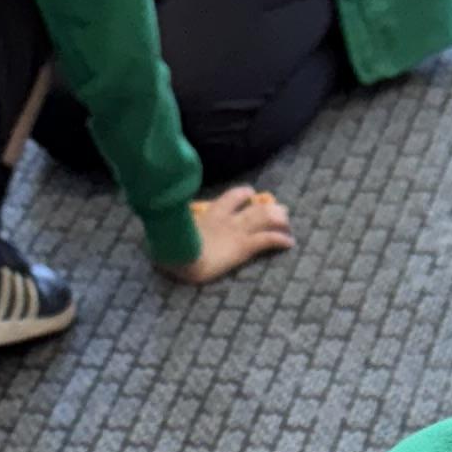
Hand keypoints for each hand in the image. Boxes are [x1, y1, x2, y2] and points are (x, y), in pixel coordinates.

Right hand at [161, 181, 293, 281]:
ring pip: (264, 219)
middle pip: (253, 206)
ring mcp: (236, 231)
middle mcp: (227, 218)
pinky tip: (289, 243)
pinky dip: (280, 240)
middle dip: (269, 207)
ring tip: (288, 222)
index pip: (231, 196)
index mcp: (210, 213)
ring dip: (279, 219)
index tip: (252, 195)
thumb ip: (175, 223)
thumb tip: (161, 224)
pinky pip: (266, 240)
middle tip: (281, 209)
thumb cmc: (171, 246)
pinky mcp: (242, 247)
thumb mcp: (173, 229)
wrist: (178, 257)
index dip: (243, 194)